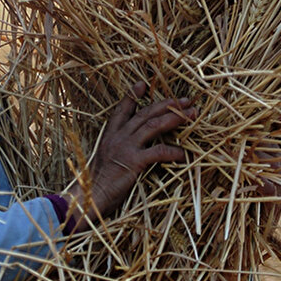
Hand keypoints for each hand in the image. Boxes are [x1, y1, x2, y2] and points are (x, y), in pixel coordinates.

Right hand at [62, 84, 194, 226]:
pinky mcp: (133, 162)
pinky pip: (158, 151)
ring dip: (175, 119)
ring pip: (153, 125)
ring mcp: (126, 147)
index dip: (132, 95)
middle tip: (185, 101)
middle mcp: (118, 136)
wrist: (89, 197)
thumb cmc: (97, 183)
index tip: (142, 84)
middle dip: (167, 105)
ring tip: (191, 115)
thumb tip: (132, 144)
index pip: (122, 109)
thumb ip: (116, 148)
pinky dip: (173, 151)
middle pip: (145, 113)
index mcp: (110, 134)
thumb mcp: (104, 159)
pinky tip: (184, 154)